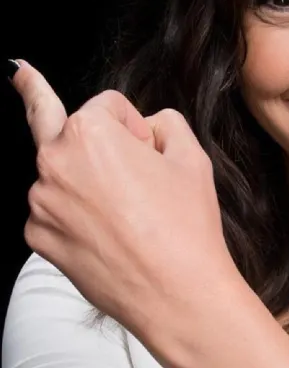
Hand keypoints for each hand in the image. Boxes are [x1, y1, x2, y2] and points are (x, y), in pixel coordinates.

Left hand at [10, 60, 231, 341]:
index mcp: (88, 132)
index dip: (135, 126)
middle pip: (63, 127)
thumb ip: (164, 123)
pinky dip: (76, 216)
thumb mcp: (192, 157)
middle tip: (18, 72)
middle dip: (45, 99)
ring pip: (61, 174)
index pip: (106, 105)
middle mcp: (53, 162)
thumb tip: (145, 128)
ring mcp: (41, 203)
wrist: (177, 296)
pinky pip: (54, 211)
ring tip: (121, 208)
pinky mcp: (39, 238)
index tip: (150, 148)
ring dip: (84, 179)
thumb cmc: (187, 226)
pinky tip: (107, 235)